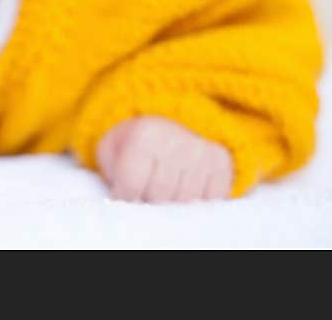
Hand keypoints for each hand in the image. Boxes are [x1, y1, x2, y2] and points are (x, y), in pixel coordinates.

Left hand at [95, 116, 231, 202]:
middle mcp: (176, 140)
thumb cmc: (132, 145)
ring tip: (164, 187)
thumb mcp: (110, 151)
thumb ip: (112, 172)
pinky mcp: (221, 163)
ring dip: (173, 204)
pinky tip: (185, 188)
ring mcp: (202, 152)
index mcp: (143, 135)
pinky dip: (197, 202)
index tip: (125, 191)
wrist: (164, 126)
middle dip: (149, 200)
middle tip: (146, 189)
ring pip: (185, 202)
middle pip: (159, 196)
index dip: (125, 195)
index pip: (131, 186)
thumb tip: (125, 200)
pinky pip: (211, 199)